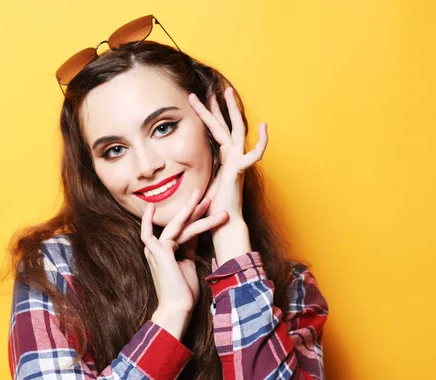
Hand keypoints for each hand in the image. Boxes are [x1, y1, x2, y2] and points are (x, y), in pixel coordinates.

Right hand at [140, 189, 228, 326]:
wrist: (178, 308)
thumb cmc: (184, 292)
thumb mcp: (188, 264)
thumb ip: (189, 248)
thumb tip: (196, 234)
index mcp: (166, 252)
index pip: (183, 229)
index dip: (195, 217)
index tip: (207, 206)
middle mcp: (158, 248)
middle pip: (179, 223)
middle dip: (193, 207)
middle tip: (205, 192)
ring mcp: (156, 249)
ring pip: (178, 226)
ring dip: (196, 213)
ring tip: (210, 201)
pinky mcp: (158, 251)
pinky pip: (159, 232)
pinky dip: (150, 220)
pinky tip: (152, 208)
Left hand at [188, 87, 268, 221]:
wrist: (222, 224)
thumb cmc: (212, 210)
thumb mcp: (202, 185)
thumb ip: (199, 174)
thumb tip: (179, 173)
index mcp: (223, 160)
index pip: (215, 132)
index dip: (207, 116)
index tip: (198, 100)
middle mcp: (232, 158)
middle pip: (225, 127)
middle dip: (217, 108)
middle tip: (212, 89)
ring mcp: (237, 163)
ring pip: (237, 132)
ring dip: (232, 112)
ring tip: (228, 93)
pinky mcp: (240, 171)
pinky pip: (253, 154)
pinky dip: (262, 142)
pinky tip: (266, 127)